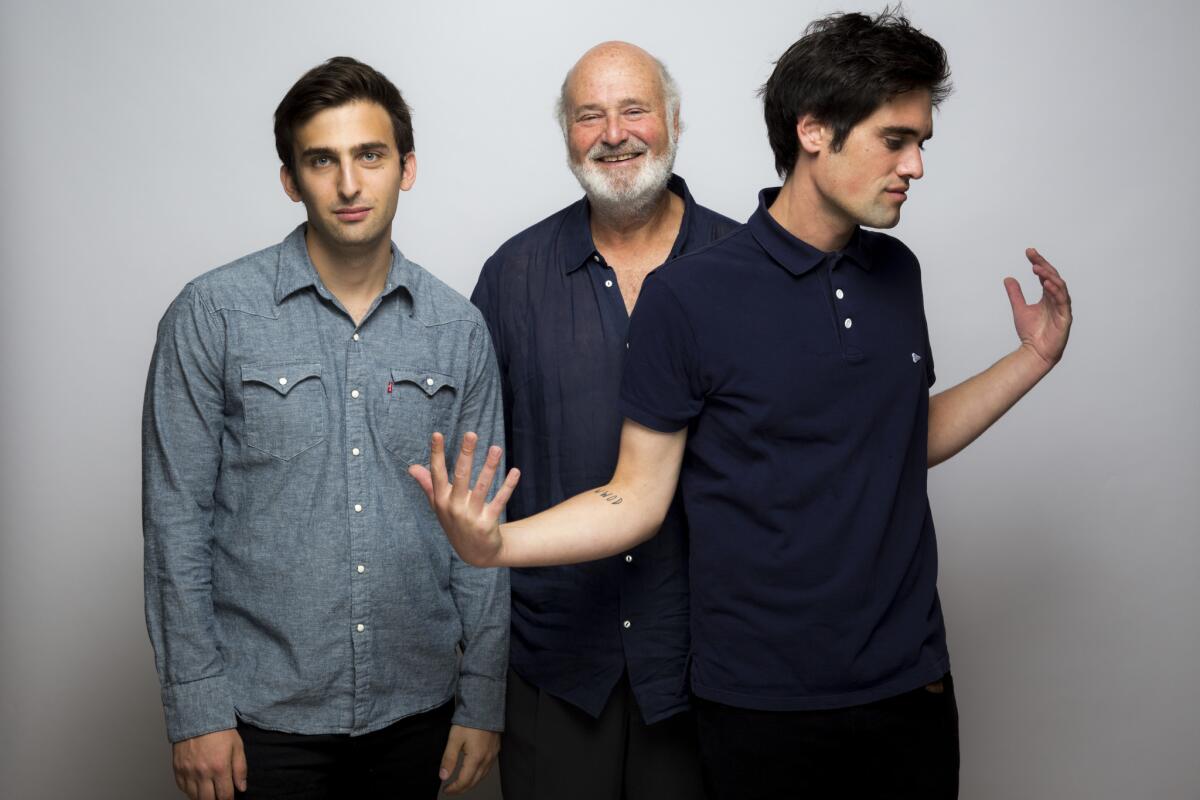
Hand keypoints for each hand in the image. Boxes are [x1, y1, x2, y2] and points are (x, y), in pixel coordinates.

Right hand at [172, 729, 246, 799]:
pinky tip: (197, 785)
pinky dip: (190, 790)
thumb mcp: (237, 746)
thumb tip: (241, 788)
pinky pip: (183, 789)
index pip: (224, 796)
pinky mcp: (177, 770)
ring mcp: (188, 772)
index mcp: (220, 768)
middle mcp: (202, 773)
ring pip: (194, 797)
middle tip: (219, 796)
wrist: (197, 717)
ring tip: (209, 792)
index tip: (230, 798)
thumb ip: (240, 769)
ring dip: (203, 797)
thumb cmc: (219, 730)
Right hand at [408, 432, 519, 566]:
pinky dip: (508, 486)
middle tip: (471, 434)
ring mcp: (471, 516)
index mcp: (441, 500)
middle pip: (460, 476)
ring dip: (489, 466)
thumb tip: (411, 467)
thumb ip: (427, 485)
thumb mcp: (439, 506)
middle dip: (465, 454)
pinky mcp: (487, 522)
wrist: (475, 553)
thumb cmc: (455, 523)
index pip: (437, 473)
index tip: (437, 434)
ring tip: (496, 448)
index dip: (436, 454)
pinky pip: (499, 500)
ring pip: (481, 487)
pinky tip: (515, 471)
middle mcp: (454, 507)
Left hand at [439, 724, 499, 794]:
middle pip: (474, 782)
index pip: (464, 781)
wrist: (485, 706)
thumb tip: (443, 776)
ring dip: (471, 783)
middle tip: (451, 790)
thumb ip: (448, 759)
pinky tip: (474, 773)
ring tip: (461, 785)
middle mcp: (486, 759)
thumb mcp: (454, 739)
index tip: (446, 790)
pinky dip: (479, 775)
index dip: (454, 788)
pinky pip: (488, 769)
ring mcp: (493, 755)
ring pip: (482, 777)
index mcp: (476, 758)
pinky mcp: (495, 750)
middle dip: (462, 789)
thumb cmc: (470, 720)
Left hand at [1005, 248, 1072, 369]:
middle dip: (1043, 265)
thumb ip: (1015, 294)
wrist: (1034, 352)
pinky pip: (1062, 302)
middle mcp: (1057, 299)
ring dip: (1049, 276)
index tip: (1029, 252)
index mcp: (1048, 296)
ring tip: (1037, 268)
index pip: (1045, 275)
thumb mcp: (1019, 308)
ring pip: (1059, 287)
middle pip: (1053, 277)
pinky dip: (1055, 291)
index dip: (1038, 263)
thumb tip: (1008, 278)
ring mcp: (1062, 308)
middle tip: (1033, 255)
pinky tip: (1047, 283)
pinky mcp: (1065, 318)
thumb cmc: (1031, 333)